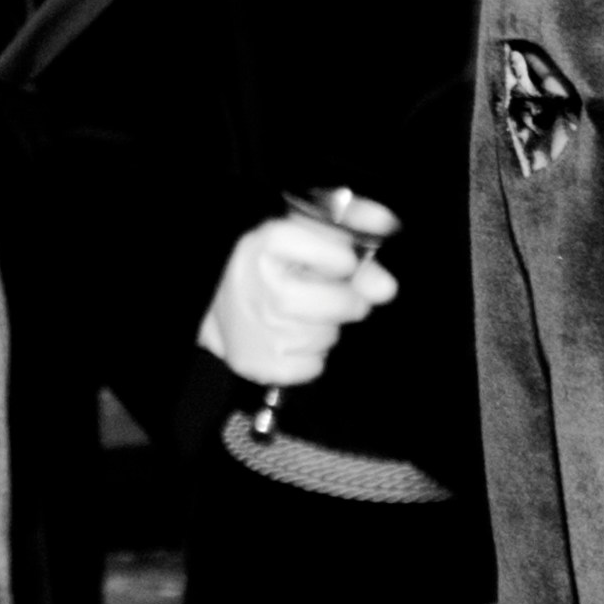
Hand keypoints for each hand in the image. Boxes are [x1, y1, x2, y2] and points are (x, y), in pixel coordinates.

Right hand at [204, 198, 400, 386]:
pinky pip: (314, 366)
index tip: (336, 263)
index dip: (345, 262)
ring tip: (298, 315)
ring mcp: (260, 329)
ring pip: (328, 337)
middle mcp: (262, 287)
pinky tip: (289, 339)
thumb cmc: (271, 267)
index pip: (341, 257)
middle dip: (346, 302)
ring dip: (324, 329)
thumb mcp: (305, 236)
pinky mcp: (261, 364)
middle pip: (343, 304)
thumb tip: (387, 288)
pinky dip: (310, 356)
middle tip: (325, 294)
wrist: (217, 303)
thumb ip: (353, 242)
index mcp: (268, 244)